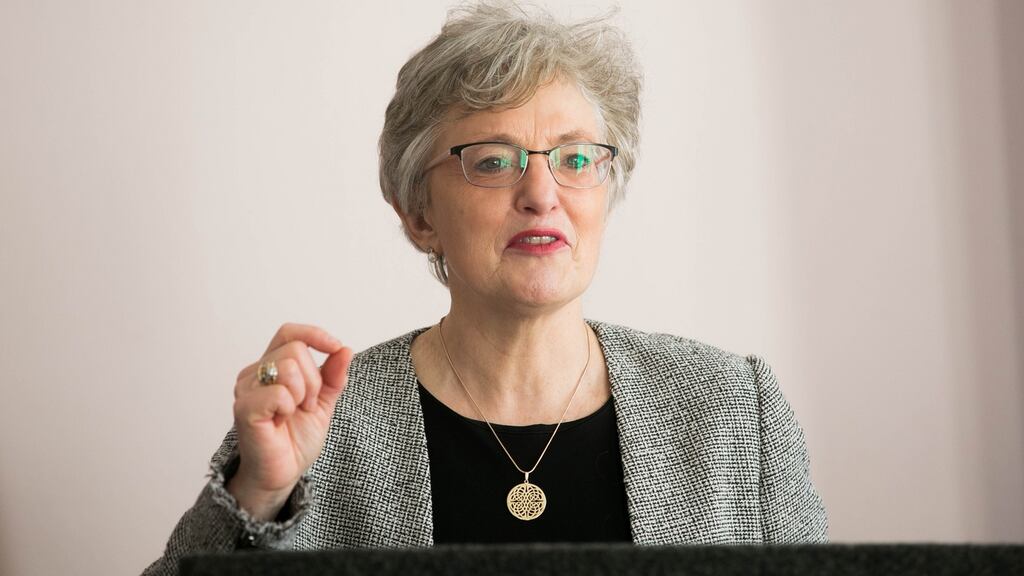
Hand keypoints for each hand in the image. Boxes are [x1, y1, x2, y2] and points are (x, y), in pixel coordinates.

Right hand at [227, 323, 352, 519]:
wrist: (284, 472)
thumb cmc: (296, 438)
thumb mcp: (324, 401)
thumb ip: (334, 375)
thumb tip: (345, 349)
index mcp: (272, 366)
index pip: (289, 333)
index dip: (314, 334)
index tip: (335, 347)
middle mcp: (254, 373)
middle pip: (296, 350)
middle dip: (314, 380)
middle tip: (307, 405)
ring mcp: (246, 389)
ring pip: (289, 367)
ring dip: (303, 394)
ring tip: (294, 414)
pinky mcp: (245, 409)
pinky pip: (279, 392)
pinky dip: (289, 407)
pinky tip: (281, 421)